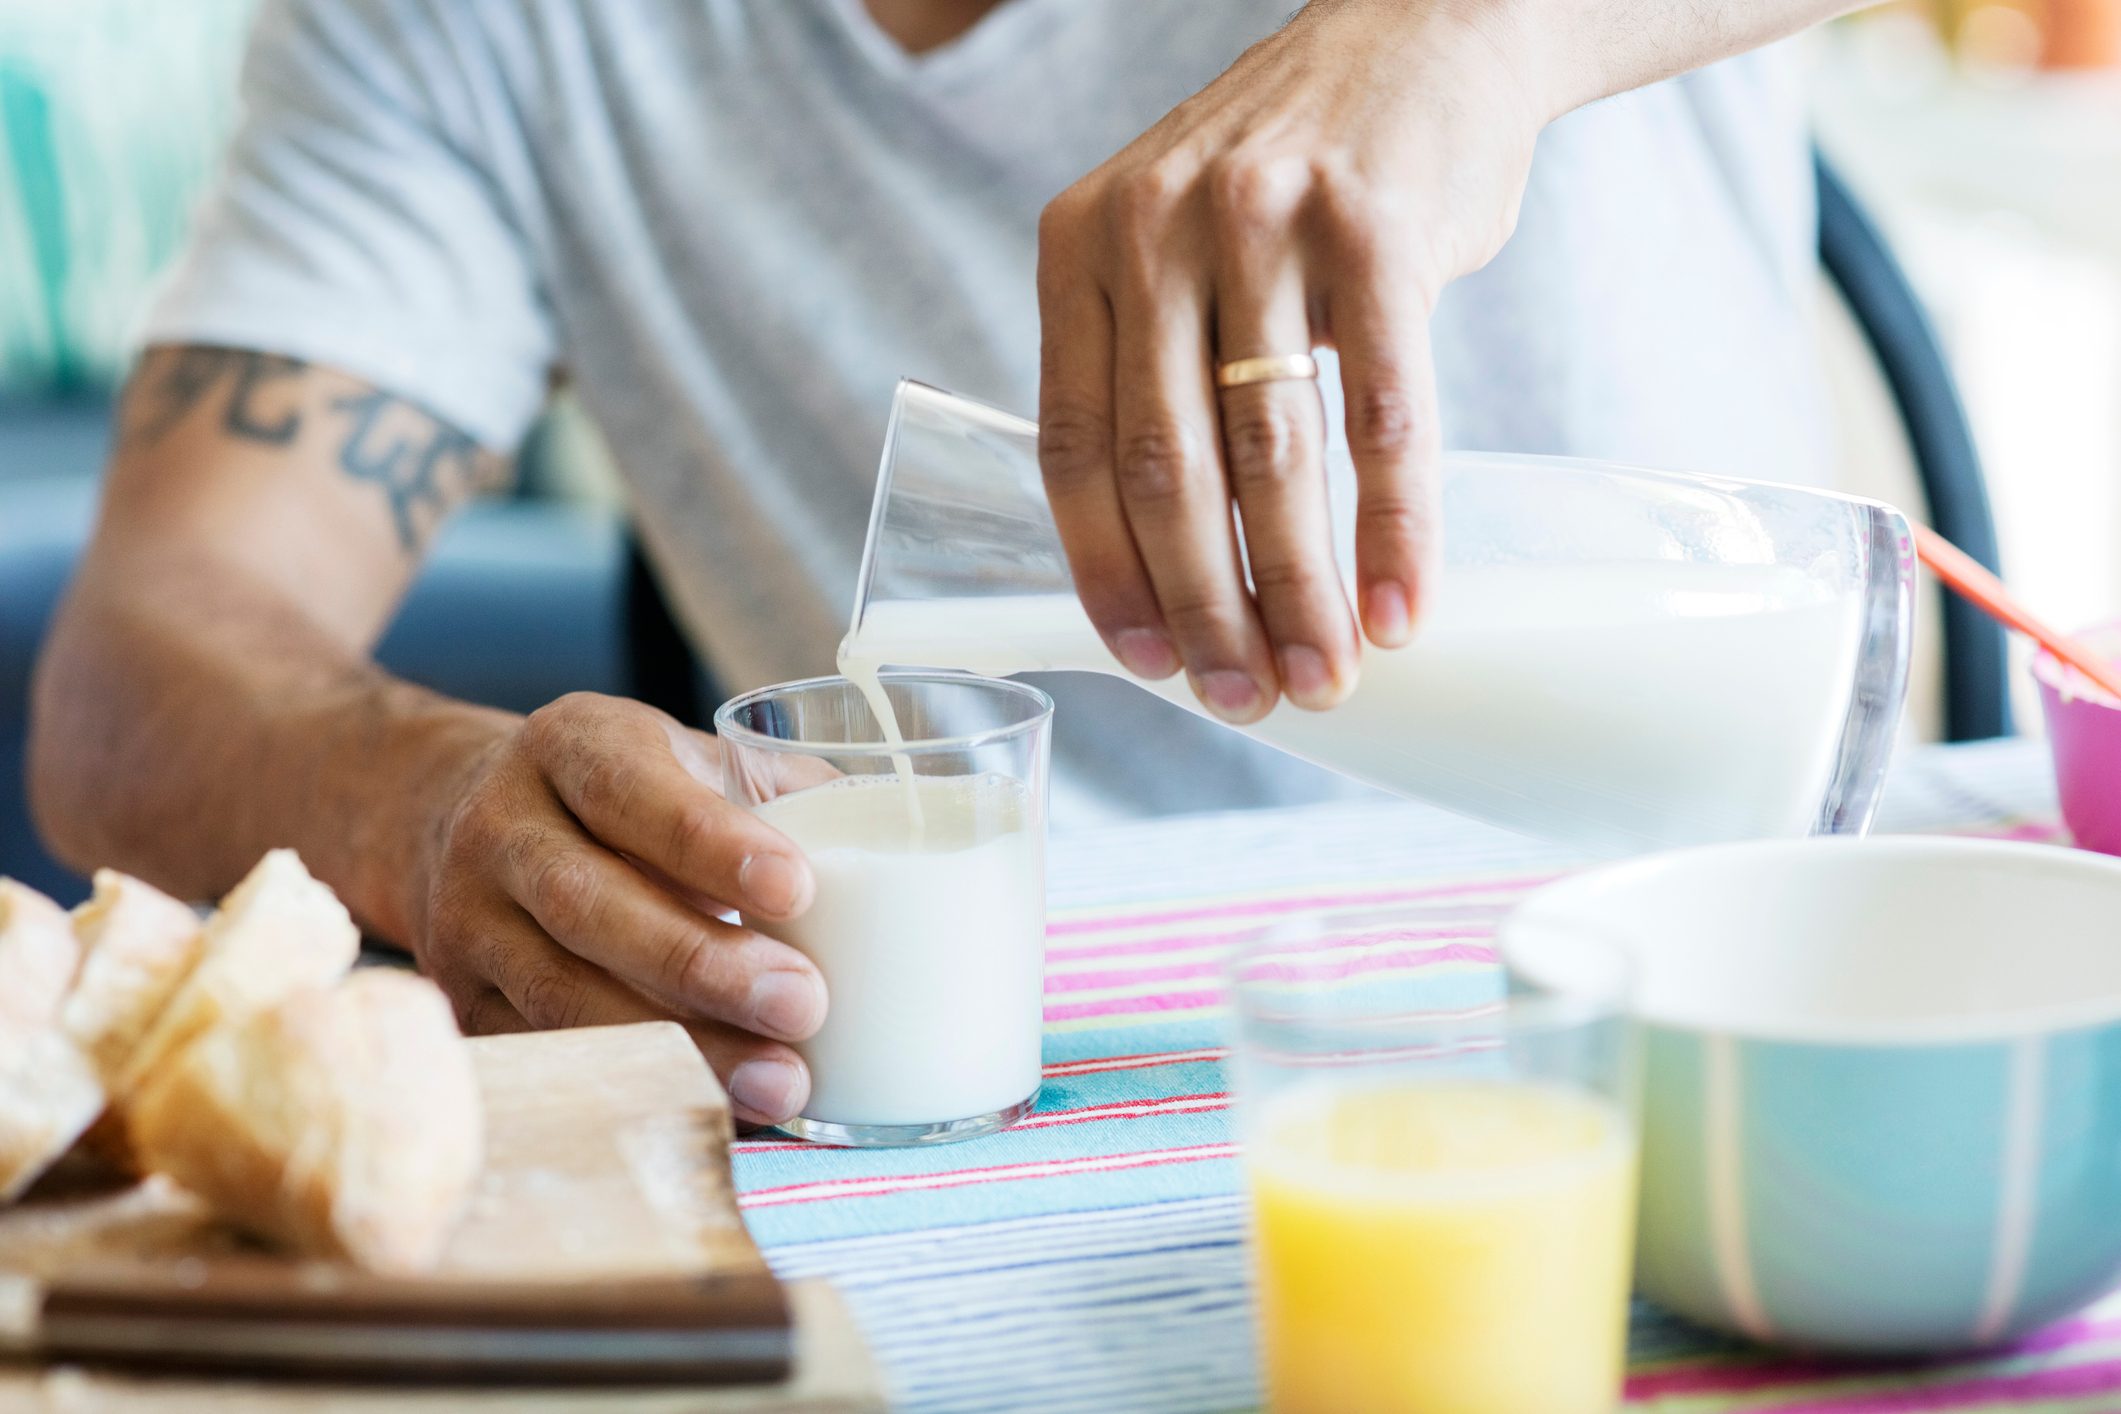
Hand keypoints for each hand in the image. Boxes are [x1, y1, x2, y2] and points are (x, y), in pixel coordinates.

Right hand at [409, 693, 824, 1125]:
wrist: (460, 821)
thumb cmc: (622, 793)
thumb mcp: (682, 757)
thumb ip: (776, 787)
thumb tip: (889, 825)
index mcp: (569, 746)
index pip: (630, 789)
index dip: (710, 842)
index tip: (797, 888)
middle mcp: (499, 828)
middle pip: (590, 903)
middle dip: (702, 964)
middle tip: (804, 1003)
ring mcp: (467, 922)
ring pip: (564, 993)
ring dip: (679, 1045)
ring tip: (781, 1082)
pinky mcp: (465, 1004)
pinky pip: (547, 1055)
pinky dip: (634, 1084)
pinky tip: (714, 1107)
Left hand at [1036, 0, 1546, 719]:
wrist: (1424, 33)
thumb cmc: (1294, 176)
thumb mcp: (1174, 239)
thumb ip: (1149, 364)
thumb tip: (1164, 561)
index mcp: (1083, 247)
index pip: (1073, 446)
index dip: (1105, 572)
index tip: (1144, 664)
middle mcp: (1156, 228)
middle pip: (1166, 468)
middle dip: (1205, 607)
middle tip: (1244, 698)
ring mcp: (1264, 222)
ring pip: (1267, 455)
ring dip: (1297, 590)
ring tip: (1324, 674)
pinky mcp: (1375, 230)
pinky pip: (1382, 414)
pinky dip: (1393, 527)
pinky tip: (1402, 604)